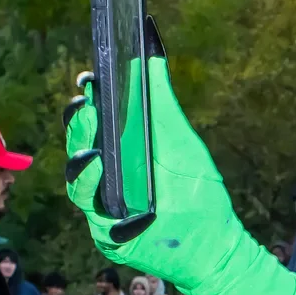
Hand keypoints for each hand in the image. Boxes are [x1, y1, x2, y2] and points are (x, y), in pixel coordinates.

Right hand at [65, 62, 244, 294]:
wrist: (218, 243)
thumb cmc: (198, 191)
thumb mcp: (179, 140)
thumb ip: (162, 101)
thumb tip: (152, 51)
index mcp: (119, 154)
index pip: (91, 124)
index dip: (86, 104)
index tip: (89, 81)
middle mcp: (106, 179)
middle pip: (78, 148)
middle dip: (79, 127)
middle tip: (87, 108)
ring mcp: (105, 208)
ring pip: (78, 183)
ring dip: (82, 163)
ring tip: (94, 150)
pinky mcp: (110, 237)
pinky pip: (95, 216)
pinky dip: (98, 196)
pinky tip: (105, 177)